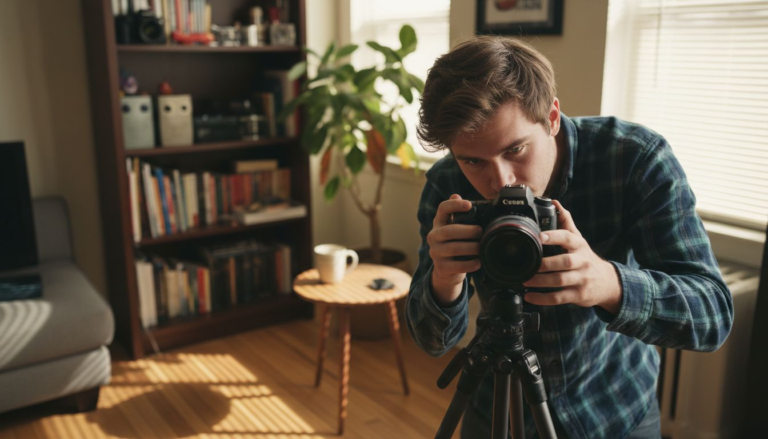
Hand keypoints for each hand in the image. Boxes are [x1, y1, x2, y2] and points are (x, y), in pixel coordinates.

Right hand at [427, 194, 482, 305]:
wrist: (447, 270)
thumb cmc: (457, 244)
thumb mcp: (456, 228)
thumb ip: (459, 215)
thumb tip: (456, 196)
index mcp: (439, 223)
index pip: (443, 209)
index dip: (455, 205)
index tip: (469, 205)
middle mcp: (434, 236)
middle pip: (449, 231)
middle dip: (467, 231)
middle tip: (480, 231)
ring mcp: (435, 252)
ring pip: (454, 248)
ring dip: (471, 248)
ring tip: (481, 247)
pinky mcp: (441, 267)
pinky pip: (457, 265)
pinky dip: (470, 264)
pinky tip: (478, 262)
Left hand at [523, 200, 622, 314]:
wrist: (608, 283)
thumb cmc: (586, 259)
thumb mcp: (579, 240)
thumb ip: (566, 222)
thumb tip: (555, 203)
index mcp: (579, 246)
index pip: (568, 238)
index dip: (554, 236)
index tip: (539, 236)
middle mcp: (582, 262)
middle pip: (564, 262)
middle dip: (545, 264)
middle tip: (528, 265)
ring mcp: (581, 279)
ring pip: (560, 281)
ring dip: (540, 282)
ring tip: (525, 281)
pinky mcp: (578, 295)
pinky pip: (559, 298)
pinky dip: (543, 299)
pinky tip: (530, 297)